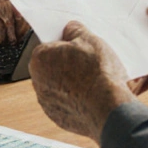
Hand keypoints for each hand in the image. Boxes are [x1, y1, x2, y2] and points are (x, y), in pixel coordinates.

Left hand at [29, 21, 147, 142]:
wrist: (109, 109)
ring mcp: (47, 103)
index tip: (80, 48)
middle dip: (69, 64)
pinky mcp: (59, 118)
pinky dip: (78, 100)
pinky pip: (67, 104)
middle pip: (53, 67)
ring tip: (95, 81)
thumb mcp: (89, 39)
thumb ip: (75, 30)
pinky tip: (94, 96)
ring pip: (61, 86)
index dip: (66, 45)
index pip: (49, 46)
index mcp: (40, 59)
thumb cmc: (97, 73)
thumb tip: (70, 29)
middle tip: (90, 63)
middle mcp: (38, 82)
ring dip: (73, 83)